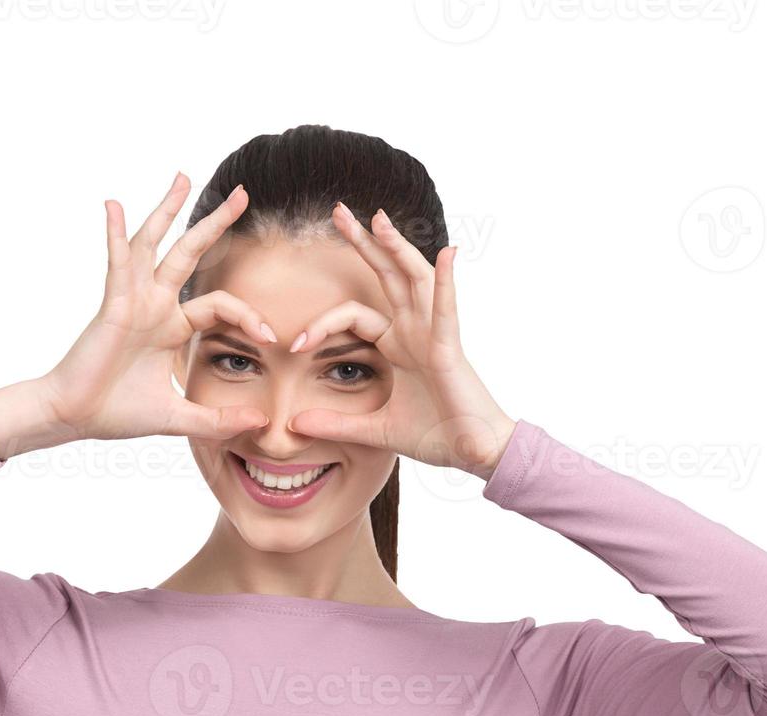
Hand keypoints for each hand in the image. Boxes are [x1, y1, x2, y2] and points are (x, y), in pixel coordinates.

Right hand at [33, 173, 277, 444]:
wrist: (74, 417)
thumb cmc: (117, 413)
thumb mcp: (180, 417)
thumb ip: (217, 421)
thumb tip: (259, 424)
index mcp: (171, 326)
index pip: (219, 304)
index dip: (248, 316)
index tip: (271, 337)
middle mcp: (153, 305)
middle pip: (189, 254)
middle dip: (215, 223)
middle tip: (242, 194)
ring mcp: (132, 300)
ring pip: (153, 244)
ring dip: (167, 210)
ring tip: (183, 177)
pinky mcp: (112, 305)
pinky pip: (117, 263)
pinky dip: (114, 234)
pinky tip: (112, 206)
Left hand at [286, 204, 515, 480]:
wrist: (472, 452)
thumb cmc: (436, 435)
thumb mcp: (374, 429)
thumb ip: (336, 423)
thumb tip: (294, 425)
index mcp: (398, 344)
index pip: (353, 315)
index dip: (321, 325)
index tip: (294, 345)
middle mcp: (415, 331)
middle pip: (386, 276)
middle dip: (363, 243)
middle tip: (338, 211)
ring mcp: (434, 335)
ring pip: (414, 280)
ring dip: (398, 248)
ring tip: (380, 218)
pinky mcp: (450, 349)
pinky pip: (447, 310)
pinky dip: (446, 282)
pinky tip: (445, 254)